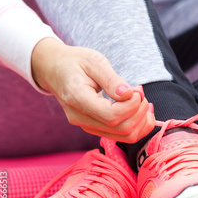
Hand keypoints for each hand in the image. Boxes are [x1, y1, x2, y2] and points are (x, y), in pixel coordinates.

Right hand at [31, 38, 154, 142]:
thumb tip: (128, 94)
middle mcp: (80, 118)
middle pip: (121, 128)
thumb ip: (111, 79)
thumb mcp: (94, 61)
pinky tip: (141, 109)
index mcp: (77, 98)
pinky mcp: (95, 127)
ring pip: (125, 136)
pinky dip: (138, 125)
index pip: (111, 115)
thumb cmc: (75, 62)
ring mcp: (87, 126)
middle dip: (139, 112)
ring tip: (141, 99)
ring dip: (141, 120)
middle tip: (140, 92)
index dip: (131, 106)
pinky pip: (122, 135)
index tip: (137, 90)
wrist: (56, 70)